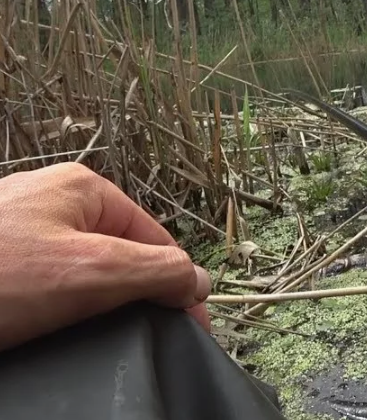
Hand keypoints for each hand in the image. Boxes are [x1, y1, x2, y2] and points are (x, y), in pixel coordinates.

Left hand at [0, 162, 210, 350]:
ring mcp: (17, 231)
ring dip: (83, 305)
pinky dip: (48, 309)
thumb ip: (157, 272)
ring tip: (75, 329)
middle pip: (116, 254)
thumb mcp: (95, 272)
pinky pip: (41, 286)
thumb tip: (197, 281)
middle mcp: (49, 201)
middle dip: (125, 294)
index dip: (175, 282)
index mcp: (80, 187)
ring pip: (77, 273)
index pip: (153, 237)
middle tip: (129, 331)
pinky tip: (42, 327)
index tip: (189, 321)